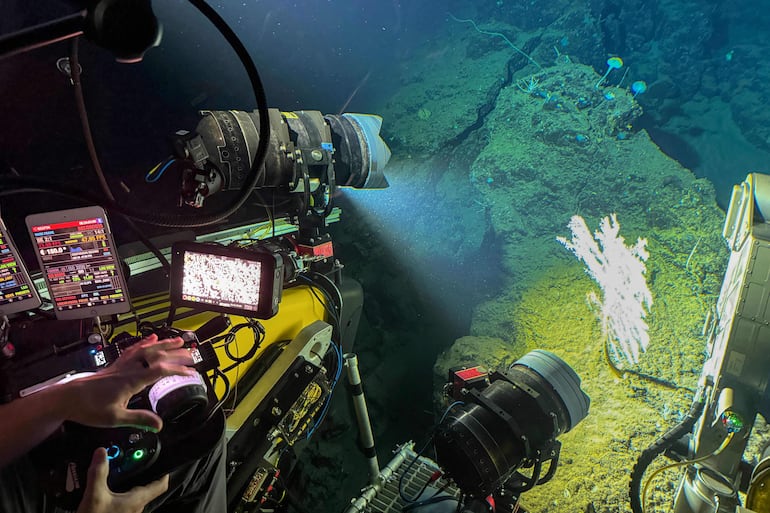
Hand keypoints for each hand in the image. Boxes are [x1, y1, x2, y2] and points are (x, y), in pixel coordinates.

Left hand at [63, 334, 197, 431]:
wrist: (66, 399)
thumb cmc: (88, 408)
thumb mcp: (116, 418)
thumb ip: (139, 419)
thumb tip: (160, 425)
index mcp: (131, 380)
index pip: (160, 370)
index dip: (178, 370)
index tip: (191, 373)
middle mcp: (128, 369)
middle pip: (156, 355)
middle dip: (176, 353)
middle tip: (192, 353)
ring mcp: (122, 366)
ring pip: (146, 349)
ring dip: (164, 344)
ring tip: (177, 340)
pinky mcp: (116, 366)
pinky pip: (133, 350)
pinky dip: (144, 343)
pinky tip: (151, 339)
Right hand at [76, 447, 168, 512]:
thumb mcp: (95, 496)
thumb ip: (99, 473)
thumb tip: (102, 452)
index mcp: (138, 500)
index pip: (161, 485)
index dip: (164, 471)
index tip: (161, 459)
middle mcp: (137, 507)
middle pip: (147, 487)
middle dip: (142, 473)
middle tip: (135, 459)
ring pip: (134, 495)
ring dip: (129, 483)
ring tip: (121, 469)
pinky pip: (123, 501)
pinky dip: (119, 492)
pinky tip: (108, 487)